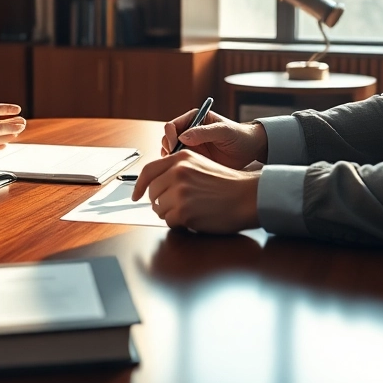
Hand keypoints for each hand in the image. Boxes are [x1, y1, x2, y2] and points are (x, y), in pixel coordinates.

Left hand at [130, 150, 259, 232]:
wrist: (246, 197)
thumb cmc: (227, 184)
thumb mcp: (200, 164)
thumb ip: (177, 169)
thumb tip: (155, 184)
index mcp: (181, 158)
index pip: (148, 171)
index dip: (139, 185)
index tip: (135, 195)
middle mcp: (177, 172)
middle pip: (152, 192)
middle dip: (160, 201)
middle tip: (175, 206)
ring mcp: (180, 192)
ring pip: (158, 208)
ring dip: (170, 213)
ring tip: (190, 210)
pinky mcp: (184, 212)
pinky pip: (169, 221)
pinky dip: (179, 224)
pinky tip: (194, 218)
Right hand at [161, 109, 267, 168]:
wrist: (249, 150)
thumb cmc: (239, 136)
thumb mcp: (223, 131)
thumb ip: (203, 132)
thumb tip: (182, 137)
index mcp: (194, 119)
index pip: (171, 126)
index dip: (170, 136)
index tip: (175, 147)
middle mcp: (189, 131)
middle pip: (167, 140)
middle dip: (168, 149)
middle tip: (175, 159)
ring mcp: (190, 146)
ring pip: (169, 153)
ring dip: (170, 160)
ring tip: (179, 166)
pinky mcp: (193, 159)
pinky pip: (178, 164)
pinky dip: (177, 168)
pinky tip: (184, 172)